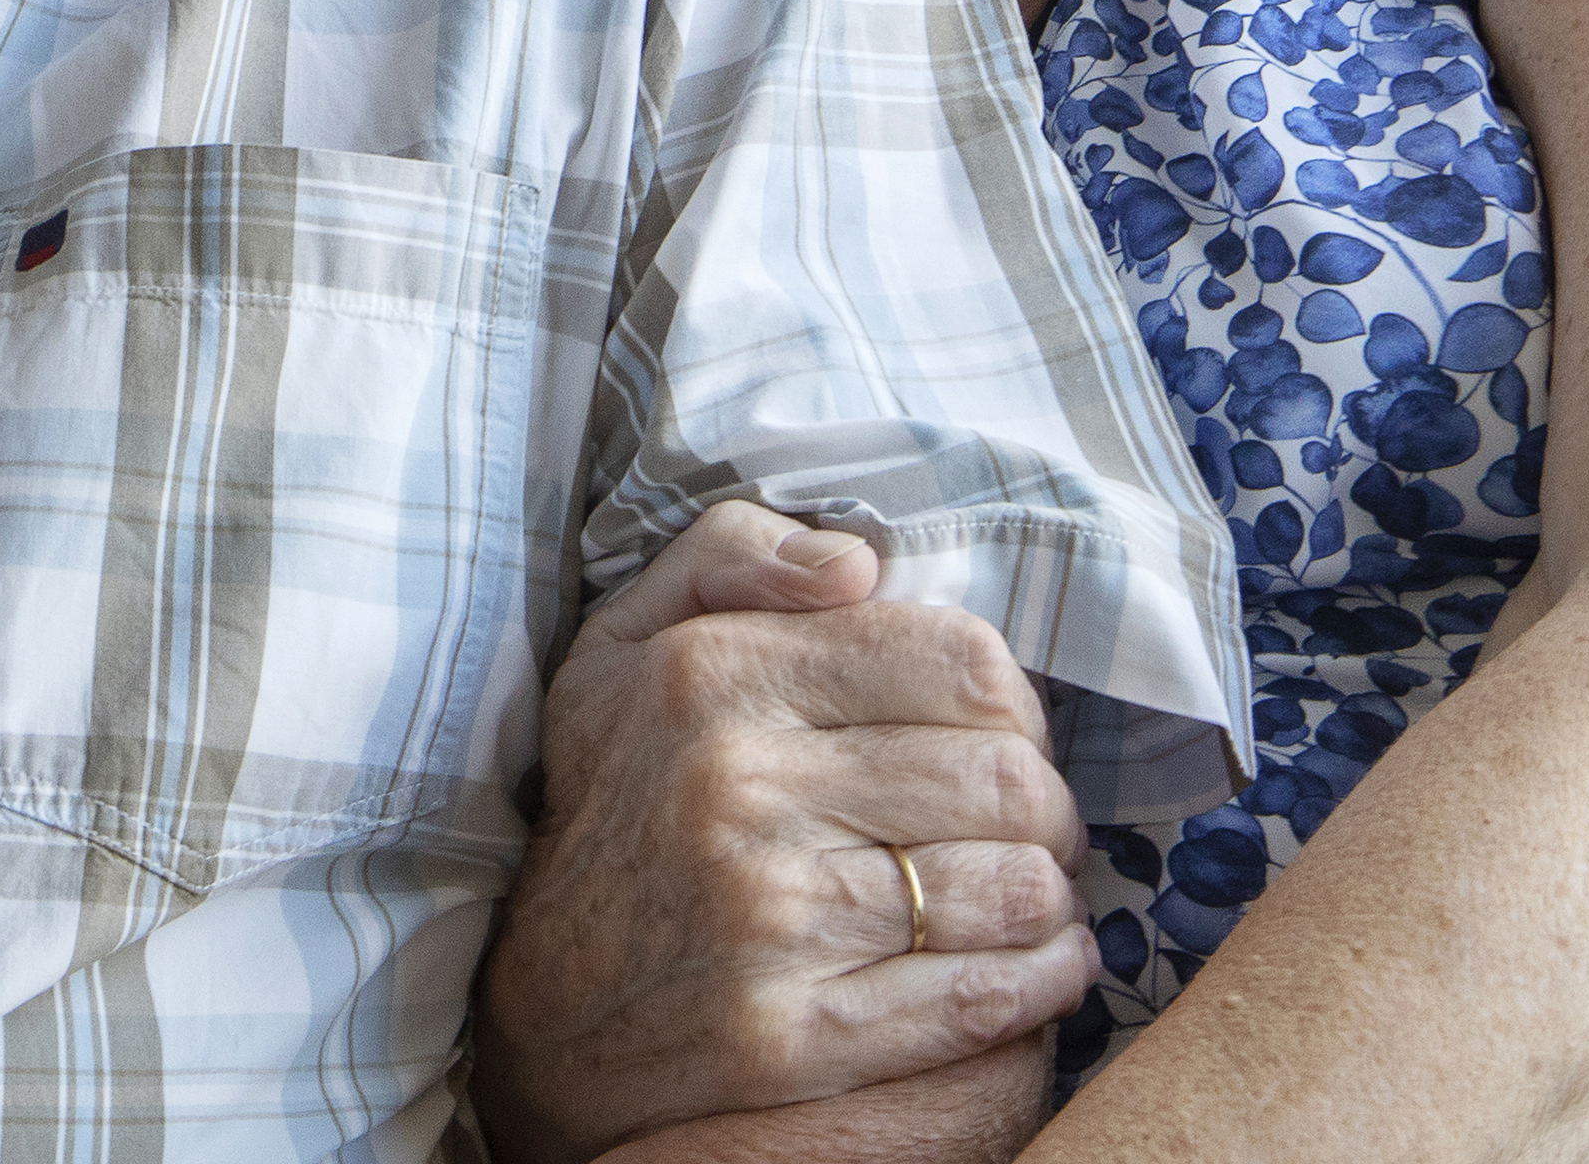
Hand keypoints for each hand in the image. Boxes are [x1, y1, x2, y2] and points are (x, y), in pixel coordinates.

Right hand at [475, 502, 1093, 1163]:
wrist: (540, 1007)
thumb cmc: (620, 798)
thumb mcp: (627, 640)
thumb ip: (732, 552)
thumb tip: (856, 565)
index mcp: (712, 674)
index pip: (961, 661)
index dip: (1014, 700)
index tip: (1001, 733)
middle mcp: (736, 789)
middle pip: (1003, 778)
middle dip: (1047, 802)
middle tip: (1033, 822)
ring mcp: (765, 921)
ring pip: (1007, 888)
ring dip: (1048, 892)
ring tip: (1030, 890)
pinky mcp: (789, 1036)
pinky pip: (976, 999)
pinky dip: (1041, 982)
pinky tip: (1044, 967)